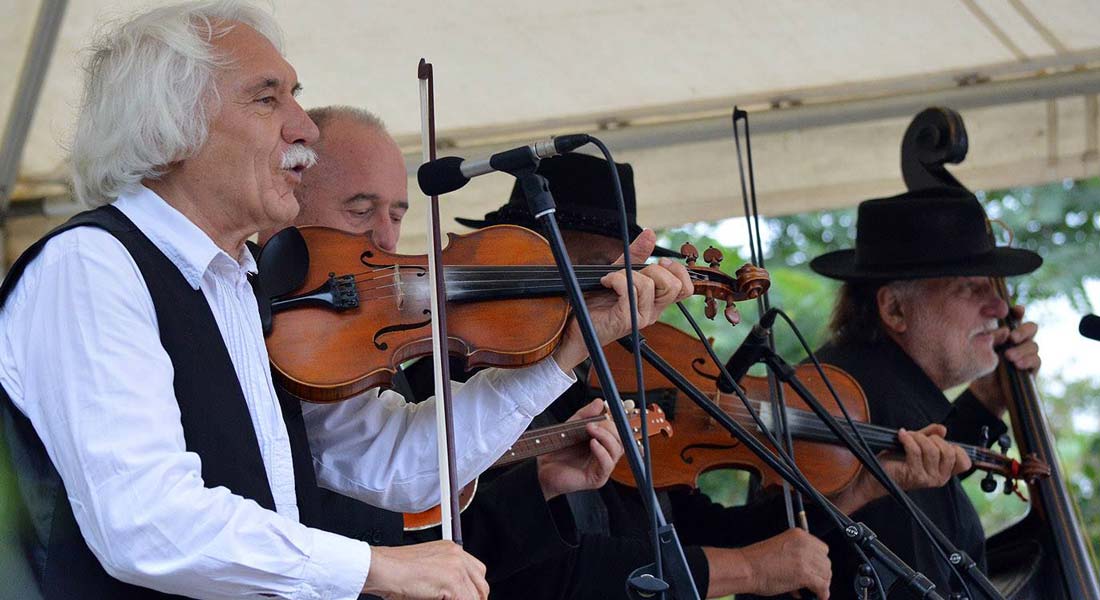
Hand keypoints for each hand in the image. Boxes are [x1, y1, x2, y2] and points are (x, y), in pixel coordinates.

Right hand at [362, 541, 487, 599]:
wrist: (383, 568)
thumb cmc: (396, 571)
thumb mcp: (428, 569)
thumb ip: (445, 578)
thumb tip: (456, 594)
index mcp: (452, 549)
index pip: (477, 572)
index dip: (474, 591)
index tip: (470, 598)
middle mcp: (457, 554)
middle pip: (481, 584)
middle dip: (474, 598)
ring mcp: (456, 567)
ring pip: (474, 596)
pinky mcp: (452, 580)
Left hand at [537, 398, 623, 498]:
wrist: (543, 469)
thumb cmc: (557, 451)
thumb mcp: (571, 427)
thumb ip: (585, 414)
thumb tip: (599, 402)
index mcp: (602, 443)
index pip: (618, 431)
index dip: (615, 421)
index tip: (606, 412)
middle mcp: (605, 454)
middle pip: (621, 440)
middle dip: (610, 428)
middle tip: (594, 423)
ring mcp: (602, 467)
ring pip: (617, 450)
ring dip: (606, 437)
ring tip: (591, 430)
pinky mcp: (597, 478)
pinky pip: (607, 464)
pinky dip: (602, 452)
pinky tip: (593, 444)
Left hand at [552, 230, 692, 369]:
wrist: (576, 323)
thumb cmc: (597, 301)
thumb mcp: (620, 272)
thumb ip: (637, 255)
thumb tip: (650, 233)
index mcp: (655, 301)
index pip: (684, 288)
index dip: (678, 271)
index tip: (660, 261)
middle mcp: (652, 311)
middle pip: (674, 286)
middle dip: (654, 269)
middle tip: (633, 272)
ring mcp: (641, 317)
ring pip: (649, 285)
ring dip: (627, 274)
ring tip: (612, 278)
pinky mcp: (627, 320)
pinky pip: (629, 290)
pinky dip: (615, 279)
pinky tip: (606, 282)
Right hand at [704, 528, 830, 598]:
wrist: (746, 568)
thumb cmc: (757, 560)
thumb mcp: (780, 547)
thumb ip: (797, 554)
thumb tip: (809, 570)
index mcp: (799, 535)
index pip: (822, 548)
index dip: (819, 562)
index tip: (815, 570)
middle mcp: (805, 544)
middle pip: (826, 562)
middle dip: (821, 574)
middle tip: (812, 583)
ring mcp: (805, 559)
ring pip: (826, 575)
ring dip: (821, 584)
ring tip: (810, 591)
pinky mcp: (804, 574)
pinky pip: (822, 586)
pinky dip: (821, 594)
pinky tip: (817, 597)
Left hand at [832, 424, 970, 512]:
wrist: (875, 476)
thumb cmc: (896, 461)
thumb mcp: (917, 445)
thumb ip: (931, 436)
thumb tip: (943, 429)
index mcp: (944, 473)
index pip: (964, 463)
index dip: (955, 448)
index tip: (938, 441)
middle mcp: (939, 479)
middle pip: (948, 452)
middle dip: (932, 438)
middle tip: (918, 437)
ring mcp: (927, 478)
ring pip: (932, 450)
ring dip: (917, 438)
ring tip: (907, 437)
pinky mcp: (913, 474)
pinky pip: (916, 451)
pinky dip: (907, 439)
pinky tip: (901, 436)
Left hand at [969, 304, 1040, 416]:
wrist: (986, 391)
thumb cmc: (983, 365)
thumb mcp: (983, 350)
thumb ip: (992, 338)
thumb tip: (1004, 331)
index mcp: (1007, 332)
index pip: (1016, 318)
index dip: (1018, 312)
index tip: (1017, 310)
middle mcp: (1020, 340)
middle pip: (1031, 328)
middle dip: (1023, 330)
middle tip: (1012, 338)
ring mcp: (1027, 353)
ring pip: (1033, 345)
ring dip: (1021, 349)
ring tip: (1009, 357)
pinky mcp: (1033, 367)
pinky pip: (1037, 360)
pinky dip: (1028, 361)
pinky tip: (1018, 364)